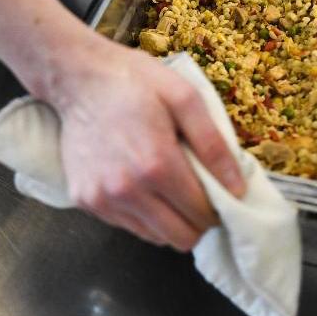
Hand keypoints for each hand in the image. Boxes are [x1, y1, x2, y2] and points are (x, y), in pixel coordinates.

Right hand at [52, 38, 246, 249]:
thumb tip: (237, 188)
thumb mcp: (184, 98)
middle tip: (198, 197)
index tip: (219, 195)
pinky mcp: (85, 200)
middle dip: (197, 221)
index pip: (201, 214)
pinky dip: (142, 215)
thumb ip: (214, 144)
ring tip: (169, 189)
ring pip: (153, 237)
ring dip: (169, 221)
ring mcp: (102, 198)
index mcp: (157, 164)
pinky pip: (126, 226)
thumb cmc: (134, 82)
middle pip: (180, 237)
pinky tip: (142, 185)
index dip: (217, 208)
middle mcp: (127, 190)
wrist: (79, 78)